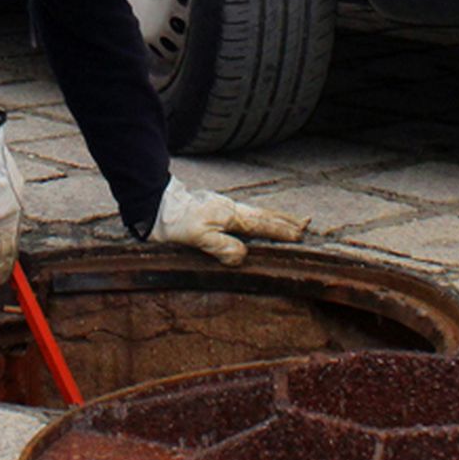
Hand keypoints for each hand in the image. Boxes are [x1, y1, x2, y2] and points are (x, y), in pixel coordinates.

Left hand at [147, 175, 308, 264]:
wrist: (152, 202)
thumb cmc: (174, 221)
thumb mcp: (198, 237)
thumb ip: (223, 247)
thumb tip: (244, 256)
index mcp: (230, 215)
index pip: (263, 224)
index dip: (282, 231)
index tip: (301, 235)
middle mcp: (229, 209)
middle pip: (264, 215)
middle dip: (285, 220)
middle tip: (306, 223)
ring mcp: (221, 207)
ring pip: (254, 213)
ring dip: (272, 218)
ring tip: (287, 221)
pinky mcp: (211, 209)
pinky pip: (242, 215)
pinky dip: (256, 218)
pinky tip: (253, 222)